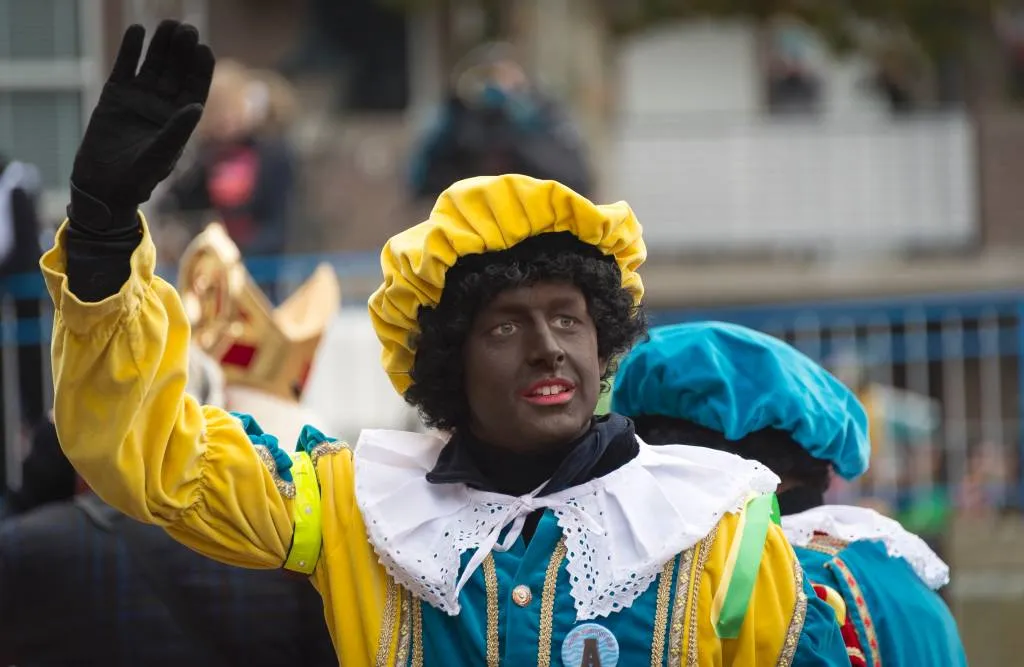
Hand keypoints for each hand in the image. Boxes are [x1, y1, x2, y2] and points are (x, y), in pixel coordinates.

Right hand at [70, 20, 213, 230]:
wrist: (103, 186)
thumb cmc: (138, 178)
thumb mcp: (161, 155)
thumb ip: (177, 131)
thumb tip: (197, 106)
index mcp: (180, 120)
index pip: (195, 88)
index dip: (201, 69)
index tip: (205, 49)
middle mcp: (162, 106)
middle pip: (176, 72)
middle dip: (182, 51)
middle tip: (187, 29)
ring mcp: (138, 99)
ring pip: (153, 65)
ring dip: (160, 46)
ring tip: (167, 24)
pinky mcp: (114, 96)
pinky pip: (125, 68)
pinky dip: (130, 51)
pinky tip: (137, 31)